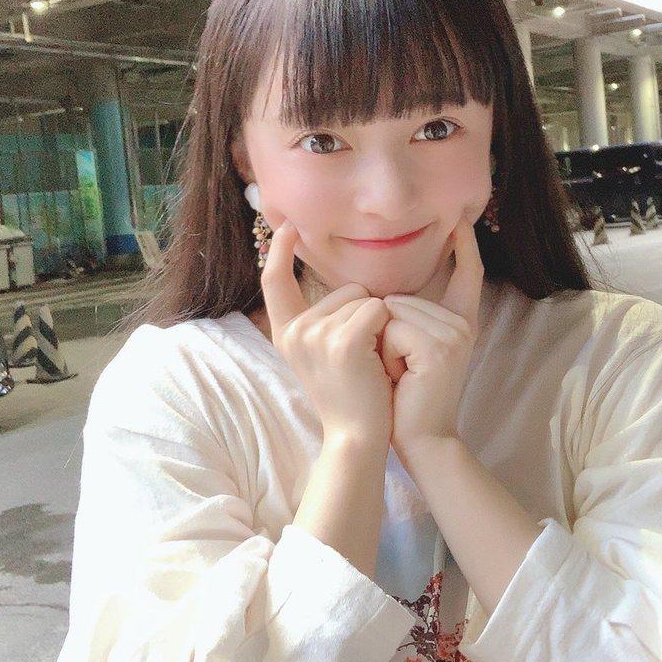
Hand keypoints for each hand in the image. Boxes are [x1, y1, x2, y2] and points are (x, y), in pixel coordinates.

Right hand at [261, 219, 395, 445]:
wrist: (357, 436)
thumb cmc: (351, 396)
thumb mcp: (323, 355)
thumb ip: (320, 321)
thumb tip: (340, 286)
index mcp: (285, 333)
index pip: (274, 281)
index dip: (279, 251)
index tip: (287, 225)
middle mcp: (294, 331)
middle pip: (344, 288)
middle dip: (364, 312)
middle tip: (361, 357)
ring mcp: (315, 335)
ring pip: (364, 298)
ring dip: (377, 324)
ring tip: (369, 361)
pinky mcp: (343, 341)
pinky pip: (377, 310)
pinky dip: (387, 330)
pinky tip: (379, 359)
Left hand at [380, 215, 483, 455]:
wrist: (421, 439)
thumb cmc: (405, 397)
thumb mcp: (409, 350)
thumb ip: (409, 320)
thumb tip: (385, 297)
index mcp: (459, 323)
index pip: (467, 275)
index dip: (465, 247)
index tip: (459, 220)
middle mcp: (462, 324)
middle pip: (401, 297)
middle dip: (385, 330)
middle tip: (400, 367)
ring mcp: (454, 335)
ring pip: (392, 311)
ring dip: (382, 343)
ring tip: (400, 373)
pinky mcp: (440, 349)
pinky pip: (391, 329)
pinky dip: (385, 354)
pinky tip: (401, 377)